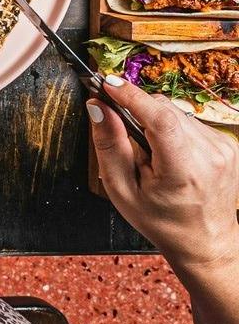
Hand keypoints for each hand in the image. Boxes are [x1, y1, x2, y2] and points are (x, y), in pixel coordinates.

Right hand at [90, 77, 238, 278]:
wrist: (206, 240)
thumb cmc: (162, 221)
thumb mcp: (122, 190)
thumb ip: (109, 145)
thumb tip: (98, 107)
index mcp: (184, 171)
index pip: (160, 119)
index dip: (132, 96)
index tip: (107, 83)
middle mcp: (210, 155)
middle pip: (165, 109)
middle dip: (137, 108)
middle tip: (117, 125)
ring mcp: (223, 147)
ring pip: (175, 111)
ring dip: (154, 119)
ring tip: (148, 152)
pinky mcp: (227, 143)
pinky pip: (188, 121)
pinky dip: (170, 128)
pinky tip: (166, 152)